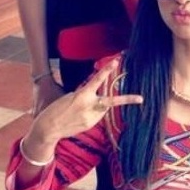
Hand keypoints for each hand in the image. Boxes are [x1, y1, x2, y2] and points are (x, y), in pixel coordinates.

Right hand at [27, 58, 142, 148]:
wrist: (48, 129)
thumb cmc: (57, 109)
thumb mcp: (71, 97)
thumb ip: (86, 95)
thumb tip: (97, 96)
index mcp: (82, 95)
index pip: (97, 79)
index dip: (106, 69)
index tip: (116, 61)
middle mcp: (89, 106)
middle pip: (111, 101)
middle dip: (127, 99)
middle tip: (141, 98)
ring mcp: (90, 118)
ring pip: (102, 108)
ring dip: (98, 106)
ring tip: (80, 110)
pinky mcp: (89, 126)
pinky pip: (96, 116)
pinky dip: (92, 114)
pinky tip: (80, 117)